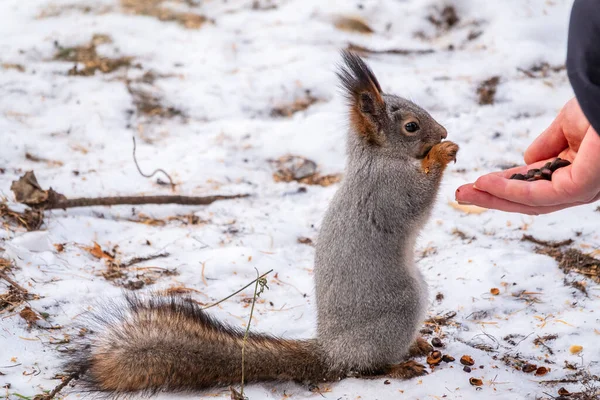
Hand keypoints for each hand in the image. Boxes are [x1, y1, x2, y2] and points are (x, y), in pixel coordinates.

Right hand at [455, 98, 599, 214]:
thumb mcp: (567, 123)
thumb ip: (546, 143)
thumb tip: (526, 158)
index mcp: (578, 169)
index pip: (534, 184)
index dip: (503, 185)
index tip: (477, 183)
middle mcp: (580, 184)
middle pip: (529, 200)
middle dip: (492, 199)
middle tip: (462, 196)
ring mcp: (582, 189)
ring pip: (530, 202)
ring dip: (494, 198)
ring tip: (465, 193)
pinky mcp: (582, 187)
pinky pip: (538, 195)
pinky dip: (509, 190)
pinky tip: (486, 184)